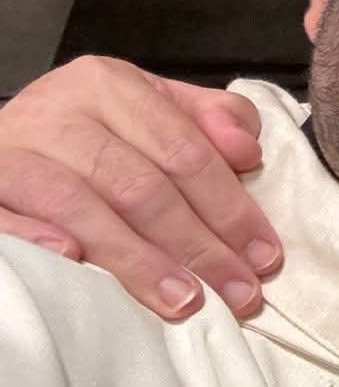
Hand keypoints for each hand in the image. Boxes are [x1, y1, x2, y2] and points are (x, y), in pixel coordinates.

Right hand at [0, 57, 279, 318]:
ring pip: (81, 205)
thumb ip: (210, 122)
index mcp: (110, 85)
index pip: (185, 153)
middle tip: (239, 295)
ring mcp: (12, 149)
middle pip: (141, 186)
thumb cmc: (91, 131)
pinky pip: (5, 216)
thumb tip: (247, 151)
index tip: (265, 257)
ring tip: (185, 301)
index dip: (231, 209)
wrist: (3, 137)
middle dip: (199, 246)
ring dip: (138, 259)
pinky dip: (35, 237)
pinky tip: (73, 261)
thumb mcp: (154, 109)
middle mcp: (58, 110)